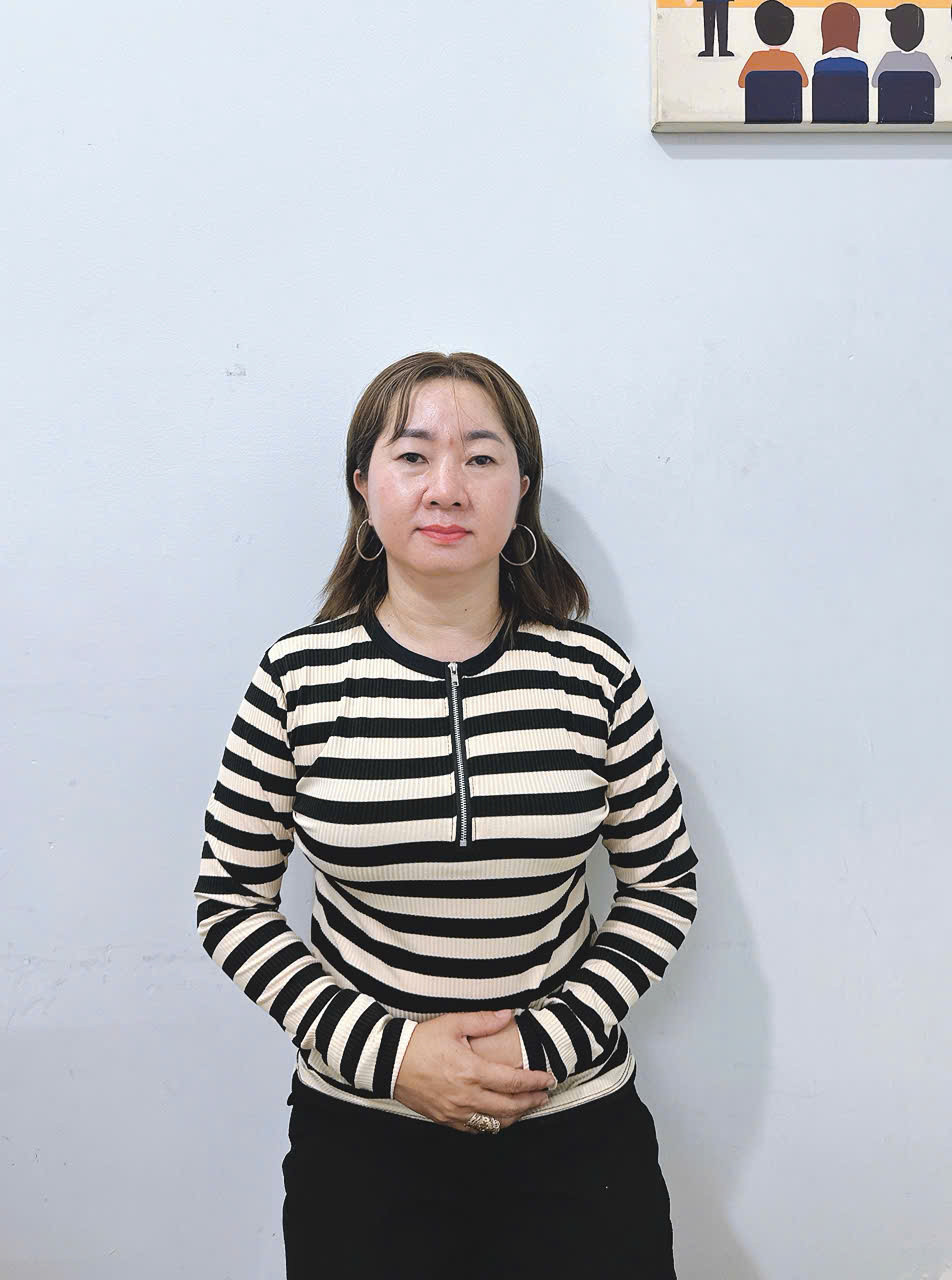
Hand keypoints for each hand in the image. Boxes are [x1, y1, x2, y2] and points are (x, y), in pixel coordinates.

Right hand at [393, 1009, 555, 1132]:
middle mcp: (466, 1096)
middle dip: (531, 1101)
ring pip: (495, 1122)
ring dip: (515, 1116)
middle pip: (509, 1106)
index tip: (548, 1078)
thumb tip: (508, 1014)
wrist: (389, 1062)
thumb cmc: (419, 1042)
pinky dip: (492, 1124)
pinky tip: (497, 1116)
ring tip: (526, 1106)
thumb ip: (483, 1021)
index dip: (535, 1082)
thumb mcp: (452, 1023)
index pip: (513, 1081)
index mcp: (471, 1071)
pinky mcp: (445, 1119)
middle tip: (544, 1095)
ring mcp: (455, 1111)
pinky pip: (475, 1128)